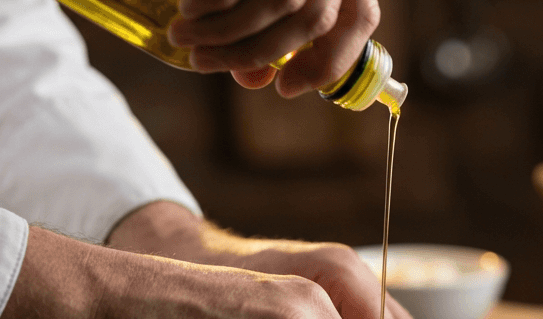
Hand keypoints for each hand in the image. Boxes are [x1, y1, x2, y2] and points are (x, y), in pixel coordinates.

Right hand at [168, 0, 380, 98]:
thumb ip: (278, 36)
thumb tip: (253, 79)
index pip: (359, 18)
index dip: (326, 62)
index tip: (285, 87)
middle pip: (308, 20)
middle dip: (249, 52)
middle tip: (201, 62)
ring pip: (272, 4)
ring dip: (220, 32)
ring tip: (183, 37)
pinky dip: (209, 3)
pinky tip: (188, 8)